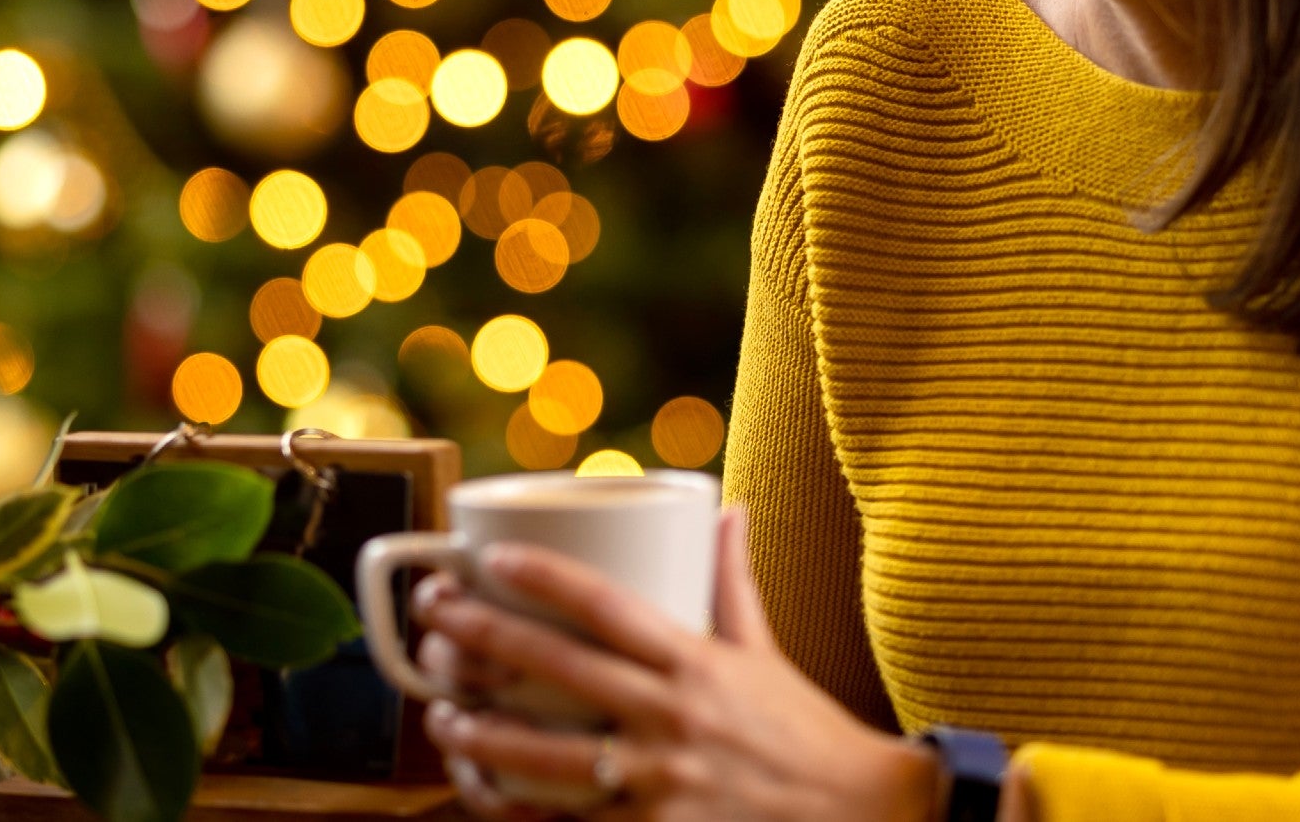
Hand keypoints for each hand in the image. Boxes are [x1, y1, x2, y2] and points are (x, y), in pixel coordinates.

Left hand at [415, 504, 941, 821]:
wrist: (866, 818)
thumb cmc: (808, 736)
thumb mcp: (767, 654)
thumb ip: (734, 583)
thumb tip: (726, 508)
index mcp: (697, 663)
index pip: (609, 606)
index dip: (545, 576)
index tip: (492, 558)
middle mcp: (674, 719)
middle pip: (560, 670)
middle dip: (484, 639)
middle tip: (433, 616)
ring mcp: (662, 785)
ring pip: (549, 757)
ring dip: (483, 734)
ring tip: (440, 716)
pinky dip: (519, 810)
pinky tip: (481, 791)